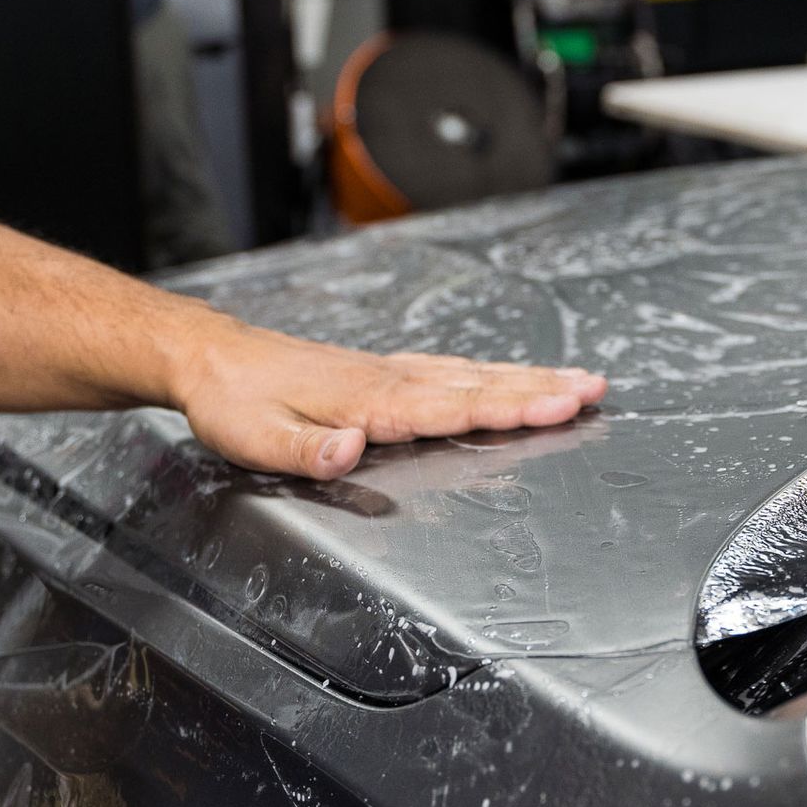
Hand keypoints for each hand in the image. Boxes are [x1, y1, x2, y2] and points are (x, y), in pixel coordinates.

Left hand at [174, 316, 609, 479]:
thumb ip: (306, 448)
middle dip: (540, 389)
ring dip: (529, 378)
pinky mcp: (383, 371)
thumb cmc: (233, 402)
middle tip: (596, 390)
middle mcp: (388, 379)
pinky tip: (514, 377)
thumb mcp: (254, 437)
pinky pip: (453, 370)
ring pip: (473, 374)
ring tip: (581, 381)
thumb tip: (352, 449)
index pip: (449, 407)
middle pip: (477, 385)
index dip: (506, 409)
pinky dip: (494, 373)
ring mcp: (389, 371)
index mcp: (367, 401)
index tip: (558, 406)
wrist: (210, 358)